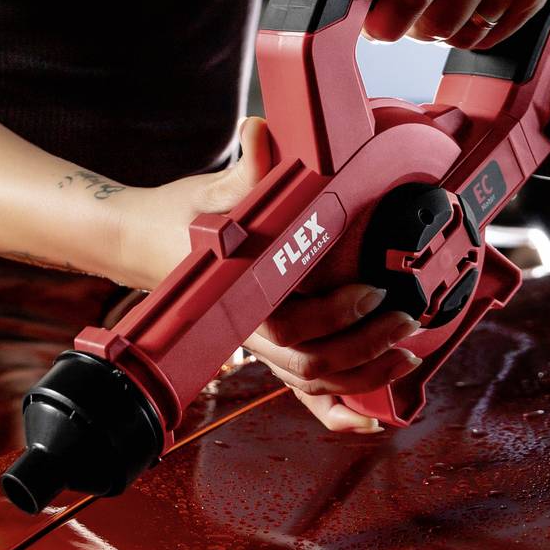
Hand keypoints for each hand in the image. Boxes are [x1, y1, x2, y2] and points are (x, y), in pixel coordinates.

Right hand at [114, 117, 422, 435]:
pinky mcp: (266, 348)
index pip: (290, 324)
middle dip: (366, 347)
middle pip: (310, 364)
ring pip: (312, 383)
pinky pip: (301, 393)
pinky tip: (372, 416)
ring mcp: (257, 345)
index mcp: (238, 295)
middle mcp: (248, 329)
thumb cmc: (176, 220)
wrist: (143, 242)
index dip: (336, 315)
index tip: (373, 290)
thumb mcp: (208, 192)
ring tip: (405, 357)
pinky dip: (337, 410)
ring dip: (364, 377)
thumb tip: (261, 133)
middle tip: (404, 318)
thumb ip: (244, 171)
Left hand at [365, 0, 549, 53]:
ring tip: (436, 0)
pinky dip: (469, 31)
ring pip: (463, 35)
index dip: (389, 17)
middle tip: (403, 12)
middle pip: (440, 21)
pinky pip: (490, 37)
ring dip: (440, 30)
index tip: (373, 27)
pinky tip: (464, 4)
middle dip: (411, 27)